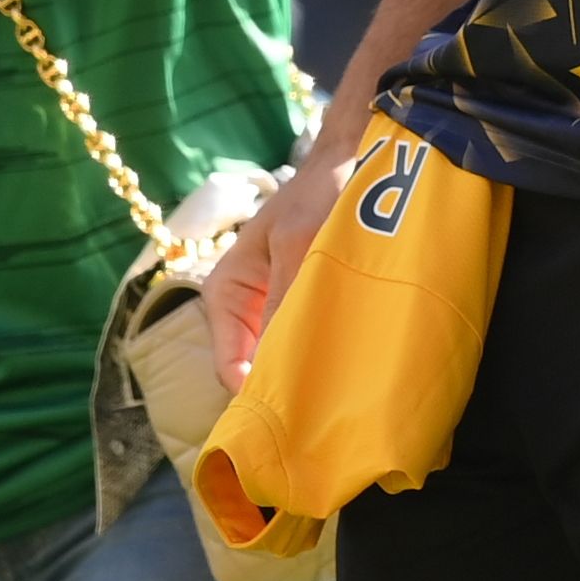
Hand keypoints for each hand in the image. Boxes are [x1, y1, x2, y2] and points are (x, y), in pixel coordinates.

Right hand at [202, 123, 360, 391]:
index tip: (297, 418)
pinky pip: (308, 348)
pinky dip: (327, 360)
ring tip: (346, 392)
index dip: (258, 397)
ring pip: (285, 364)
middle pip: (257, 372)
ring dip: (311, 377)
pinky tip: (355, 370)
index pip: (231, 368)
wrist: (351, 162)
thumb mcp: (299, 243)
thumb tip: (278, 365)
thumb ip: (286, 299)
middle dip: (288, 390)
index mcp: (224, 295)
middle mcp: (243, 313)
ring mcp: (273, 315)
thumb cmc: (317, 195)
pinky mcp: (303, 314)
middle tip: (329, 410)